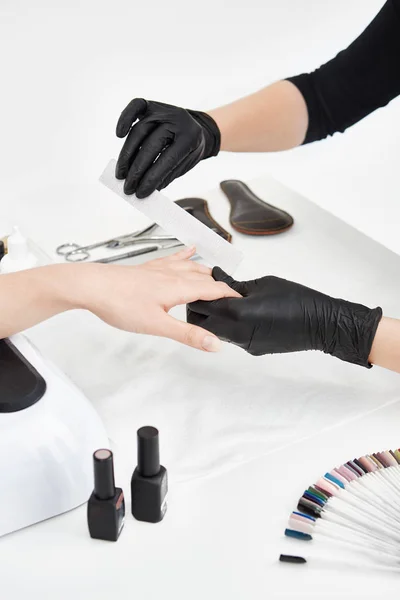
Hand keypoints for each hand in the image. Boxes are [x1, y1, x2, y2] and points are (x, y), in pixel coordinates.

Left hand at [81, 249, 239, 350]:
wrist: (91, 286)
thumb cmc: (120, 303)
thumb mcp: (157, 325)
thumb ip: (187, 334)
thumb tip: (215, 343)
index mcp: (179, 287)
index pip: (214, 289)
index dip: (231, 296)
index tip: (244, 301)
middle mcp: (172, 274)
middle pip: (205, 277)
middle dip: (221, 285)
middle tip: (233, 296)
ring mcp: (159, 269)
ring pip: (191, 267)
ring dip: (207, 272)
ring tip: (218, 277)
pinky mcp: (147, 269)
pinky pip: (173, 259)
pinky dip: (186, 256)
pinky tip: (190, 251)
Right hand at [115, 99, 220, 197]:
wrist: (198, 129)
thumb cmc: (189, 150)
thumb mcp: (185, 164)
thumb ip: (166, 175)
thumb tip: (143, 189)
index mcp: (191, 136)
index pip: (168, 159)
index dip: (151, 178)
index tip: (140, 193)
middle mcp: (177, 119)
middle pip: (150, 145)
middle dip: (136, 170)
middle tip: (128, 187)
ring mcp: (163, 110)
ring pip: (139, 131)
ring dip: (126, 155)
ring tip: (120, 174)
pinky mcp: (152, 105)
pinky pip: (136, 106)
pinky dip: (125, 119)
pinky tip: (119, 135)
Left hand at [187, 267, 381, 366]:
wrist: (318, 324)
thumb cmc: (295, 298)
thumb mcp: (262, 284)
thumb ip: (235, 285)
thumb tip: (218, 279)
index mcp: (236, 312)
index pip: (201, 303)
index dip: (197, 290)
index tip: (201, 280)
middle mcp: (236, 331)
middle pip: (201, 322)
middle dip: (197, 307)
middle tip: (205, 293)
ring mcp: (244, 343)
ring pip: (214, 331)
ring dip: (212, 318)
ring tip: (222, 302)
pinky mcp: (252, 349)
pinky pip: (231, 337)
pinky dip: (228, 325)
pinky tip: (239, 314)